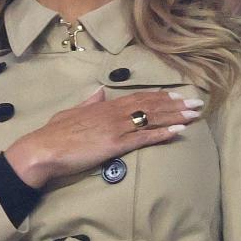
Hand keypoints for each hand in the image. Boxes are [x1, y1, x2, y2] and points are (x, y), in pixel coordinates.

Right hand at [5, 89, 201, 187]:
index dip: (160, 96)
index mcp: (105, 106)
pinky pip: (144, 137)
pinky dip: (163, 133)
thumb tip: (99, 92)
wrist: (43, 149)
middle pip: (151, 105)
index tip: (177, 95)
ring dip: (176, 116)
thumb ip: (88, 103)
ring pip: (152, 119)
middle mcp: (115, 113)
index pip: (138, 98)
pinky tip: (178, 130)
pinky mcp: (116, 144)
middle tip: (197, 102)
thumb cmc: (54, 134)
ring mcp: (117, 128)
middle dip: (176, 104)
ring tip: (194, 114)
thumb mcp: (71, 112)